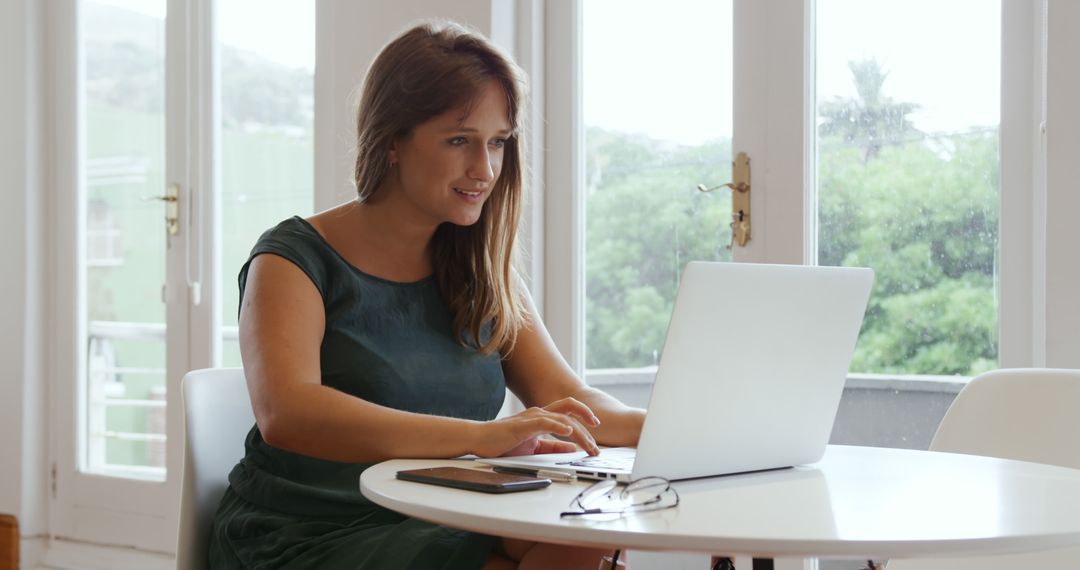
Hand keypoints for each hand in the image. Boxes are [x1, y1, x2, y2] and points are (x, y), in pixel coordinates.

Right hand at [471, 397, 601, 457]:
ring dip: (580, 433)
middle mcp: (540, 413)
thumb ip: (552, 445)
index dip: (586, 419)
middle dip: (588, 423)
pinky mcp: (523, 425)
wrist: (480, 440)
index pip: (569, 413)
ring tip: (589, 445)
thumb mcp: (534, 446)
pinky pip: (545, 422)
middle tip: (597, 443)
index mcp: (543, 417)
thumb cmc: (502, 442)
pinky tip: (568, 432)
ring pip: (563, 418)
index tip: (596, 435)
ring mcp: (532, 417)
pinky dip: (558, 426)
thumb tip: (571, 447)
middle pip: (571, 408)